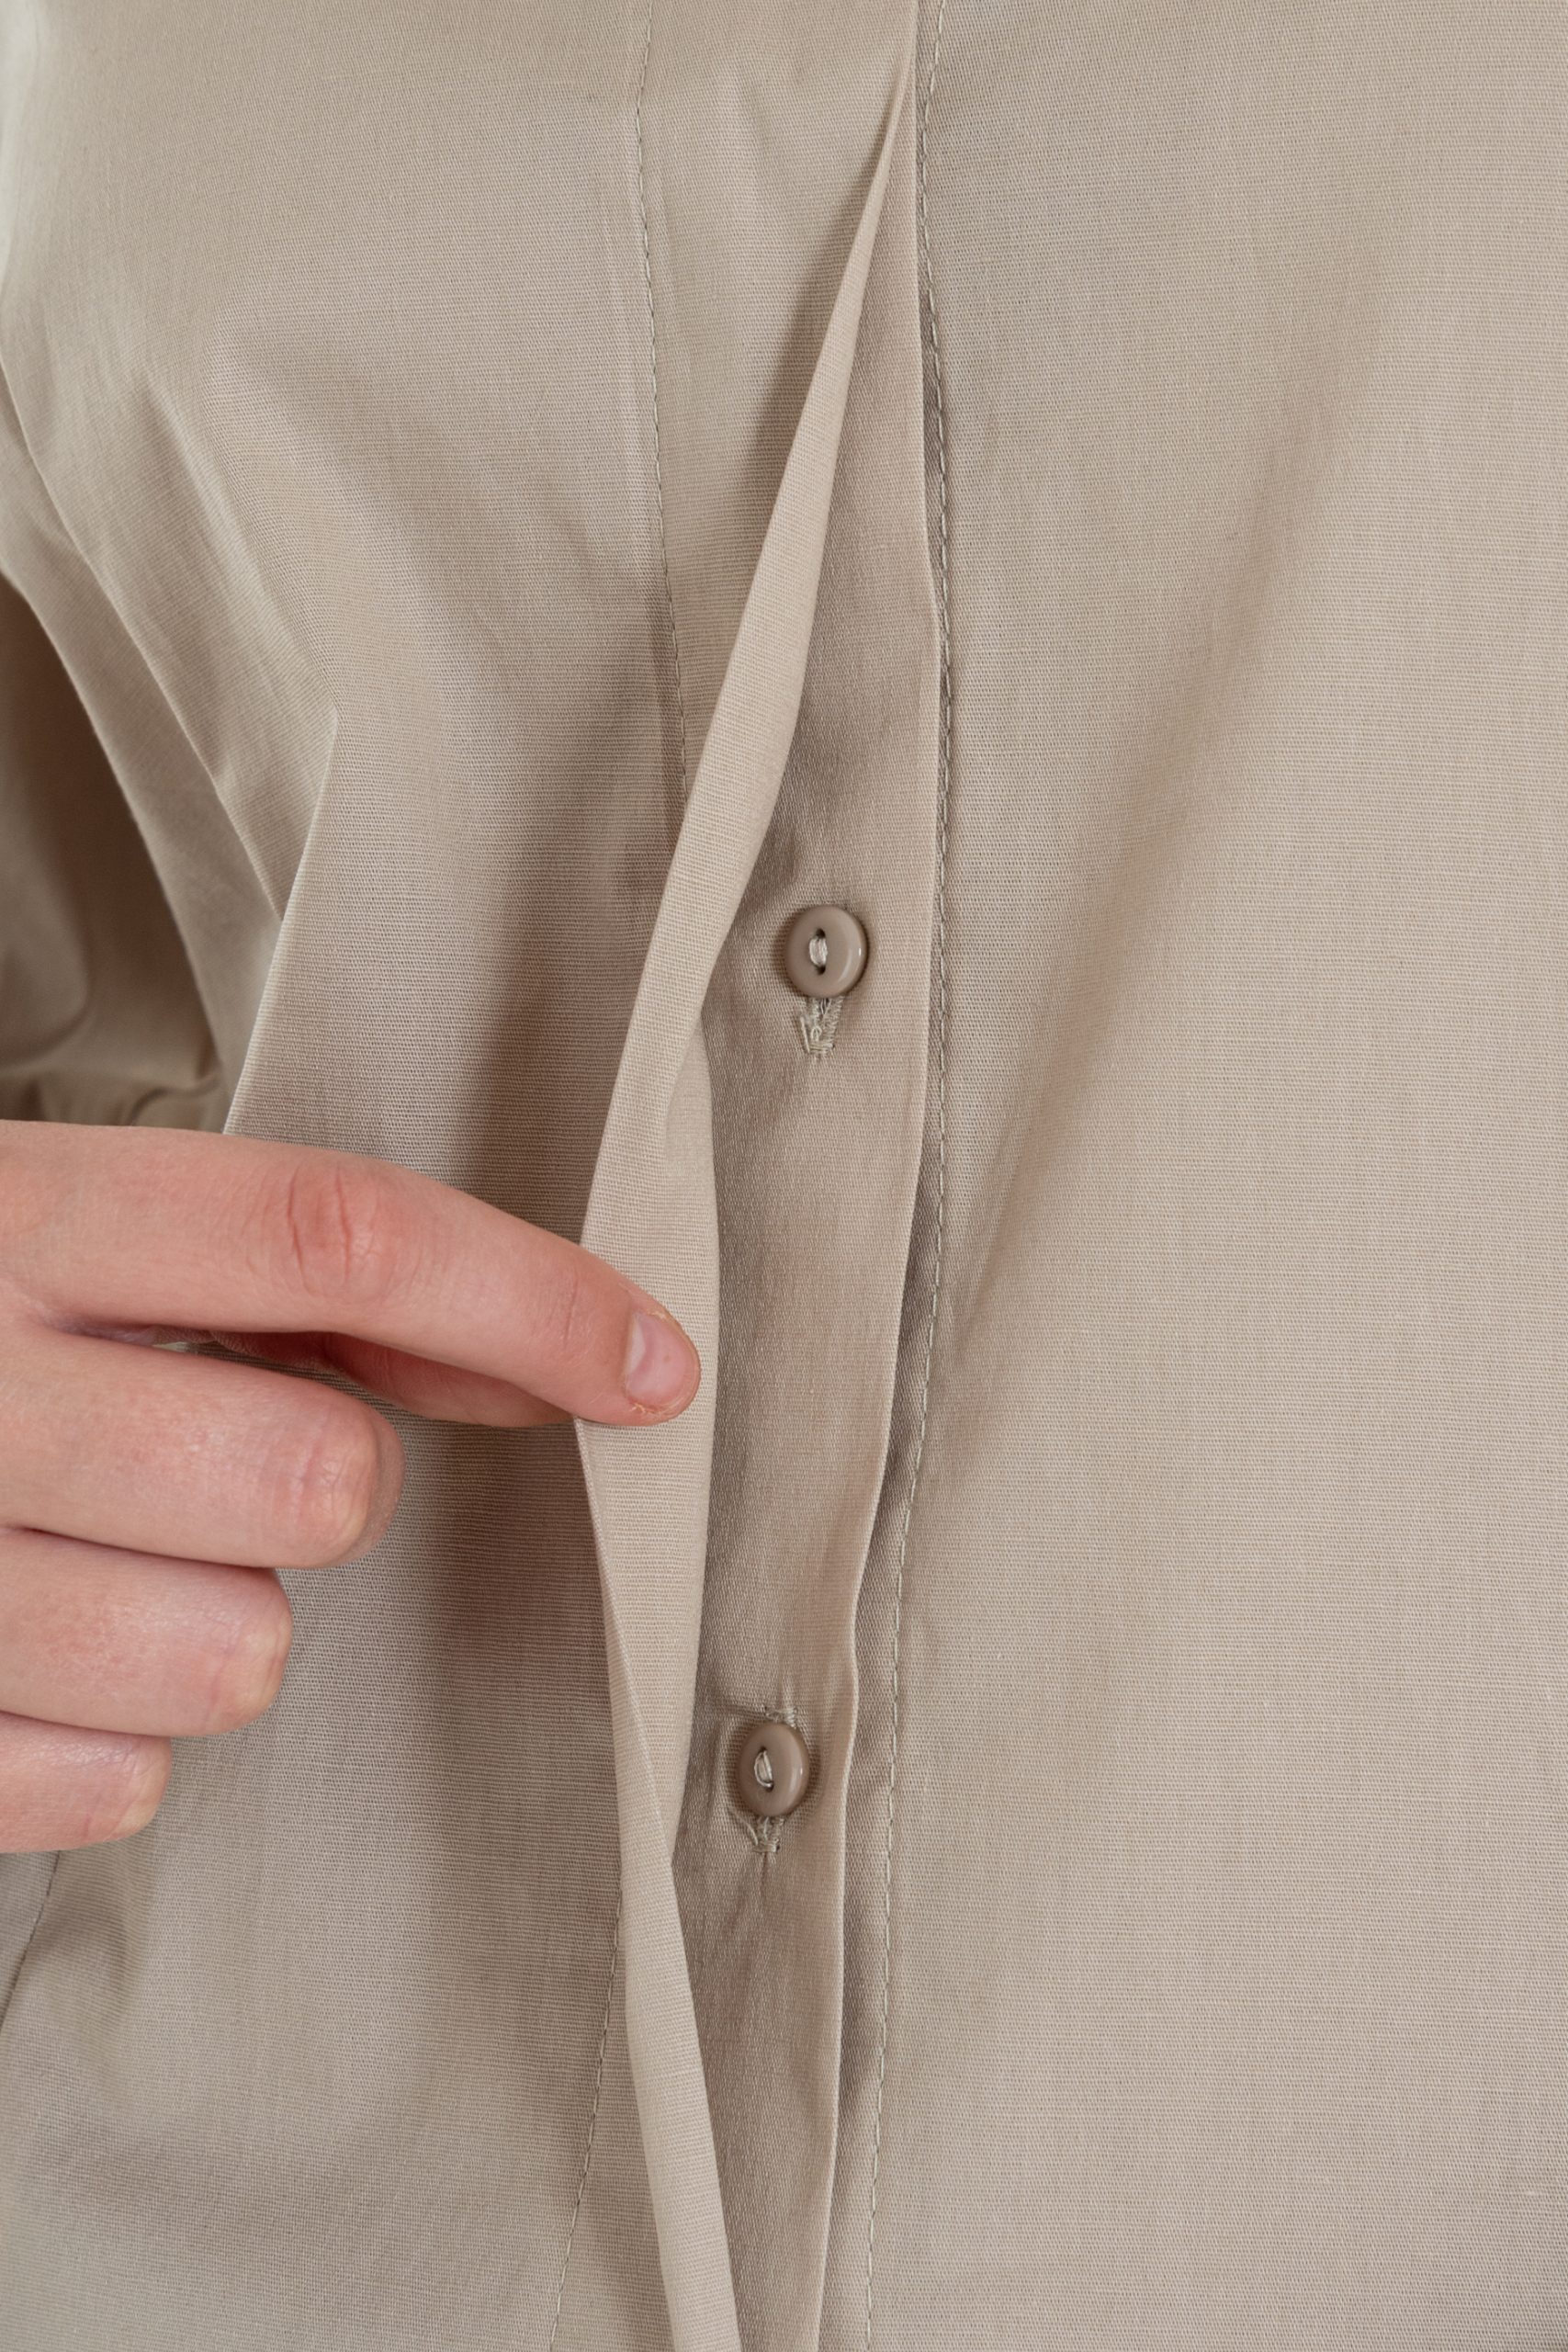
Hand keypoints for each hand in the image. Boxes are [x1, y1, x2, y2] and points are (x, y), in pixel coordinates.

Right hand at [0, 1121, 699, 1853]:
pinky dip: (106, 1736)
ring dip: (209, 1619)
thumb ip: (287, 1278)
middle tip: (206, 1454)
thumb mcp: (64, 1231)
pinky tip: (27, 1652)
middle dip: (317, 1481)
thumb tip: (533, 1353)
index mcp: (10, 1217)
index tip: (650, 1367)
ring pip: (238, 1660)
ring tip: (93, 1558)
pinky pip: (119, 1787)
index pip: (332, 1235)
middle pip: (315, 1480)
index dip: (528, 1298)